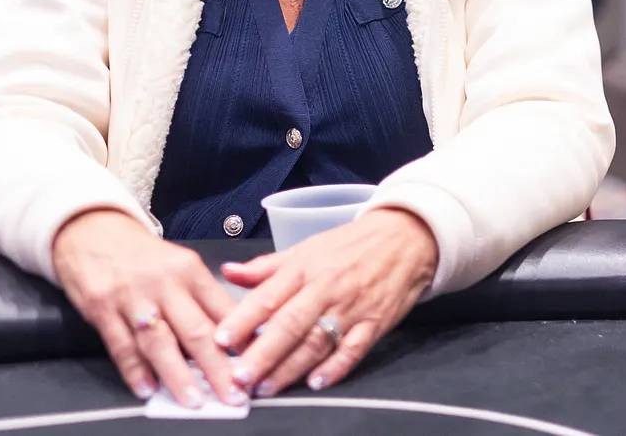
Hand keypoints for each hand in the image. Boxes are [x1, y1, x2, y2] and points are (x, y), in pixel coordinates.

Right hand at [51, 209, 242, 407]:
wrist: (92, 228)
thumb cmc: (141, 254)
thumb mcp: (179, 264)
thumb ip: (203, 299)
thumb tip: (230, 340)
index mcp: (189, 270)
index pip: (223, 309)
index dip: (241, 341)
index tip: (255, 365)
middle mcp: (164, 283)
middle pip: (196, 330)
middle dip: (217, 368)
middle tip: (233, 394)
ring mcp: (132, 296)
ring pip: (159, 342)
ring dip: (178, 375)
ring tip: (193, 400)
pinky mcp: (102, 307)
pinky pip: (121, 345)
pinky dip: (135, 371)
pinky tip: (148, 389)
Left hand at [214, 208, 437, 396]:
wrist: (405, 238)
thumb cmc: (350, 245)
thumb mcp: (305, 248)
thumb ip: (266, 266)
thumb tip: (228, 272)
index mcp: (304, 266)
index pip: (268, 295)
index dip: (243, 319)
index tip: (220, 339)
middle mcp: (325, 287)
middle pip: (289, 324)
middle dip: (262, 353)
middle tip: (239, 376)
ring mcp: (351, 307)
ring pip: (316, 341)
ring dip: (290, 367)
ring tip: (267, 387)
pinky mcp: (374, 323)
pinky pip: (353, 349)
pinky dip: (335, 367)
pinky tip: (315, 382)